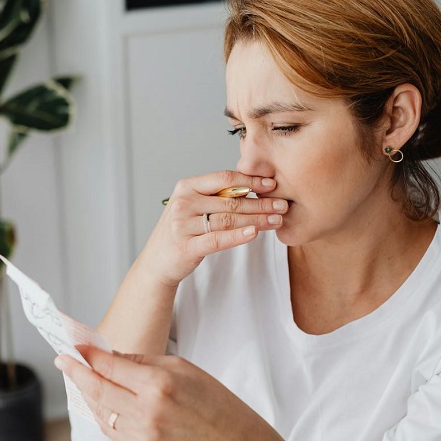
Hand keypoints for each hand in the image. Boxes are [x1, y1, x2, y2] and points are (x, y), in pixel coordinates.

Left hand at [57, 346, 293, 440]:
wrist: (228, 437)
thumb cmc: (209, 397)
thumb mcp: (179, 365)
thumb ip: (140, 361)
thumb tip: (108, 356)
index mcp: (158, 384)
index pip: (109, 366)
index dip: (87, 355)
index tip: (75, 346)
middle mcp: (147, 411)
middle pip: (97, 389)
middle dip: (76, 372)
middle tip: (64, 359)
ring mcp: (142, 434)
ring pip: (98, 411)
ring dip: (85, 392)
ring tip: (78, 377)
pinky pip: (109, 429)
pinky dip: (98, 412)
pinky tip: (96, 399)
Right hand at [139, 170, 287, 288]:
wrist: (157, 261)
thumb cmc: (182, 231)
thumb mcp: (192, 206)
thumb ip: (215, 195)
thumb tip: (253, 186)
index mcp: (186, 187)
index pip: (225, 178)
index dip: (251, 180)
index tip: (273, 184)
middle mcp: (183, 202)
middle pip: (231, 201)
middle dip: (261, 203)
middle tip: (283, 205)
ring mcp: (183, 225)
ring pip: (228, 220)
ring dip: (257, 220)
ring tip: (276, 220)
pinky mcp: (186, 246)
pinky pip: (218, 239)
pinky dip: (238, 236)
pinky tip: (255, 234)